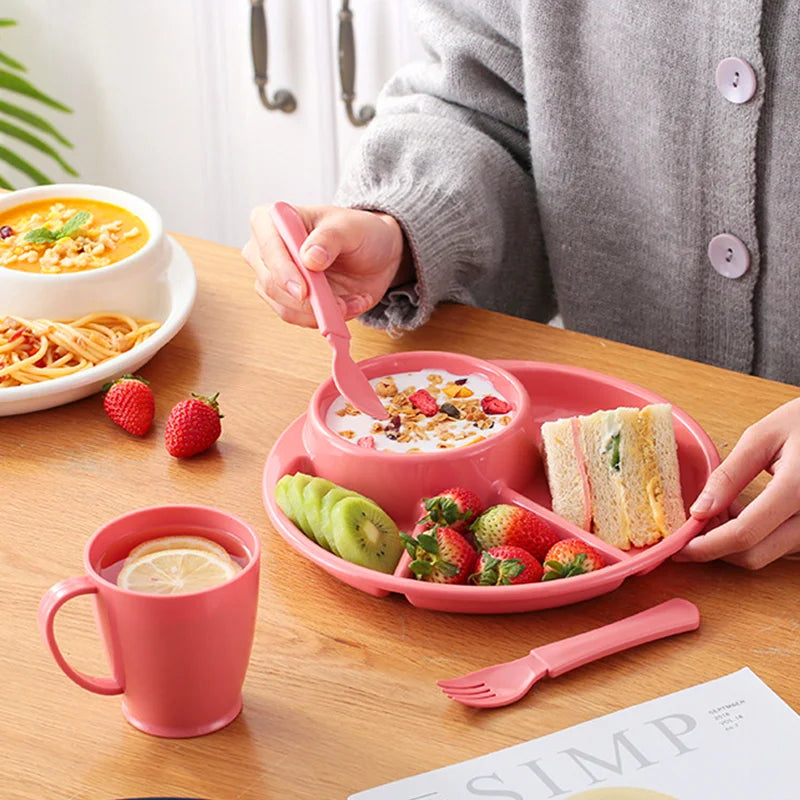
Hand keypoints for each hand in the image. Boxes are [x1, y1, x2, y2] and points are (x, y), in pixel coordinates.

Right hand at [242, 204, 410, 326]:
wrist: (373, 255)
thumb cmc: (357, 232)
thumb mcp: (350, 228)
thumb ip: (330, 238)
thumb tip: (310, 258)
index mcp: (272, 219)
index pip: (268, 247)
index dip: (282, 271)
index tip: (304, 290)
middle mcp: (264, 250)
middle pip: (270, 283)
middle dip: (306, 301)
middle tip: (340, 304)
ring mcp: (274, 279)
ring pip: (285, 308)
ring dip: (322, 311)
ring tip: (354, 300)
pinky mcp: (287, 302)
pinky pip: (301, 319)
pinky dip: (328, 317)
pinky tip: (350, 304)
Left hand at [675, 397, 799, 568]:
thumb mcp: (762, 437)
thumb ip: (729, 475)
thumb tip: (698, 510)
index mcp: (798, 489)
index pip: (744, 534)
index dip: (706, 545)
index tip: (679, 546)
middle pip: (754, 555)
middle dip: (716, 548)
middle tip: (695, 522)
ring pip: (767, 554)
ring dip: (735, 541)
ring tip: (724, 506)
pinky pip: (781, 546)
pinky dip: (755, 537)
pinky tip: (744, 511)